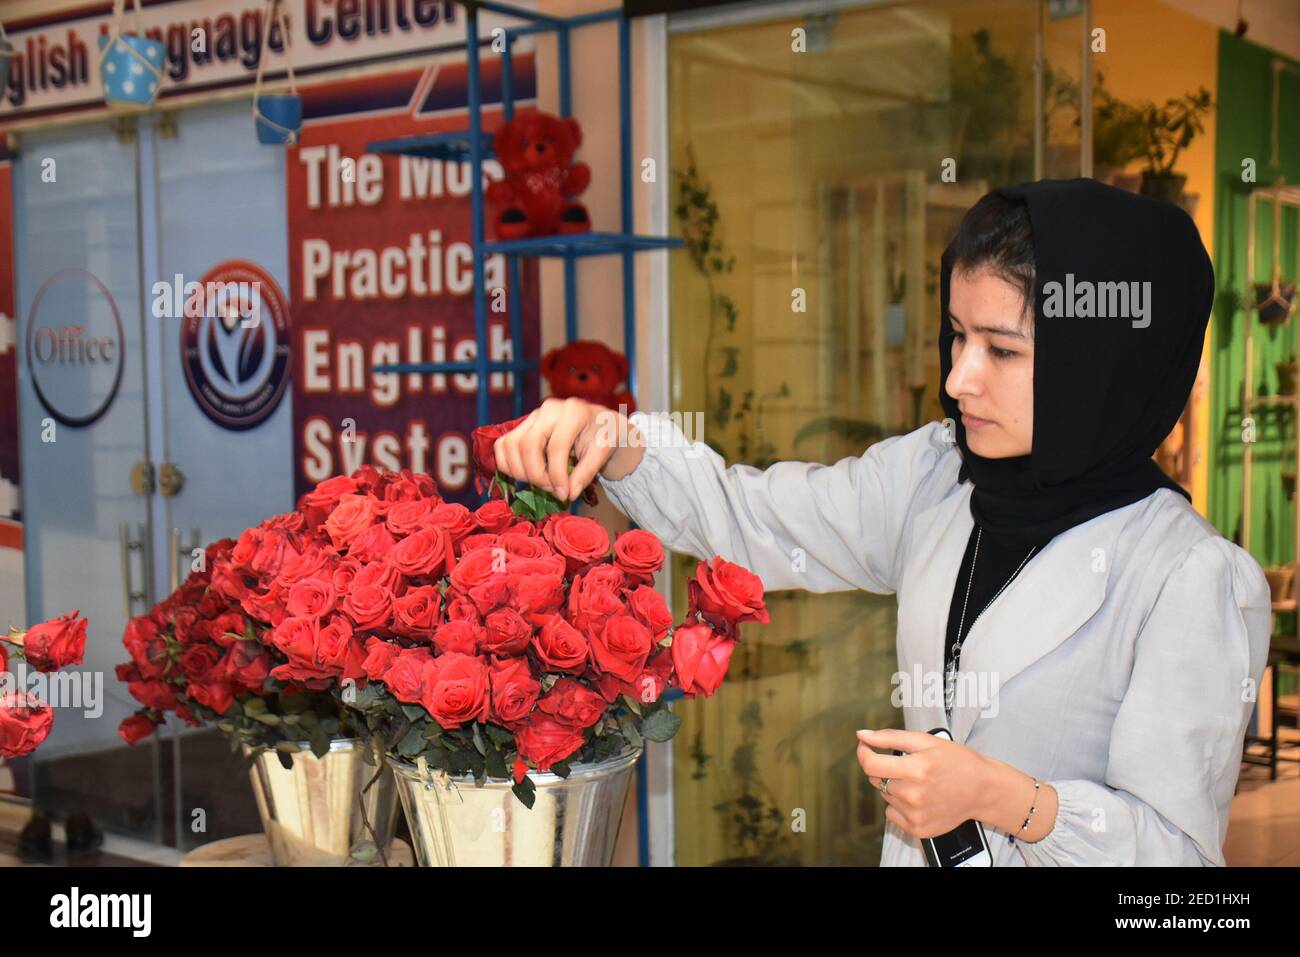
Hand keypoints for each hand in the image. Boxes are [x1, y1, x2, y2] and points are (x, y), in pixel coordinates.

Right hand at [492, 397, 644, 501]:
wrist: (600, 424)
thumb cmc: (604, 436)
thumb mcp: (604, 453)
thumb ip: (586, 473)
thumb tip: (568, 494)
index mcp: (574, 411)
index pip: (556, 447)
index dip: (557, 475)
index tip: (564, 495)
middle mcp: (549, 409)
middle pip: (527, 445)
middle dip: (536, 475)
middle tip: (552, 490)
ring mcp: (532, 416)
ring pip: (510, 445)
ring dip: (521, 472)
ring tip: (543, 484)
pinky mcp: (521, 426)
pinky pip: (502, 446)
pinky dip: (508, 465)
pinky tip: (526, 476)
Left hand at [855, 728, 992, 839]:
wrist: (982, 790)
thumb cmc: (956, 761)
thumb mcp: (925, 741)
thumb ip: (889, 737)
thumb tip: (862, 735)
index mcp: (916, 769)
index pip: (870, 764)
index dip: (863, 752)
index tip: (866, 747)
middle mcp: (914, 795)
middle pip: (876, 779)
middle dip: (885, 769)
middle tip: (907, 766)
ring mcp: (915, 815)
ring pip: (885, 795)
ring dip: (894, 786)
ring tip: (919, 782)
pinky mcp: (918, 829)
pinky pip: (892, 813)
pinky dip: (899, 805)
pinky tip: (919, 798)